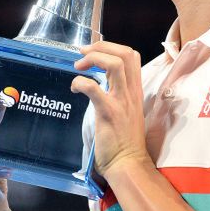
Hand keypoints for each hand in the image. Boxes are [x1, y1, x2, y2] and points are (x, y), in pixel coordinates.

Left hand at [71, 42, 150, 178]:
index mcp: (135, 90)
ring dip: (94, 58)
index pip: (132, 55)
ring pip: (115, 64)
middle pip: (125, 53)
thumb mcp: (127, 111)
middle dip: (101, 47)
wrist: (128, 164)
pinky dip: (80, 82)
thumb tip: (102, 83)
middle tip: (83, 55)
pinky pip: (94, 88)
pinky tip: (74, 88)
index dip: (111, 47)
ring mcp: (121, 101)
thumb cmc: (125, 141)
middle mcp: (131, 92)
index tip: (94, 53)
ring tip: (79, 67)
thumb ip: (119, 95)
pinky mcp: (109, 112)